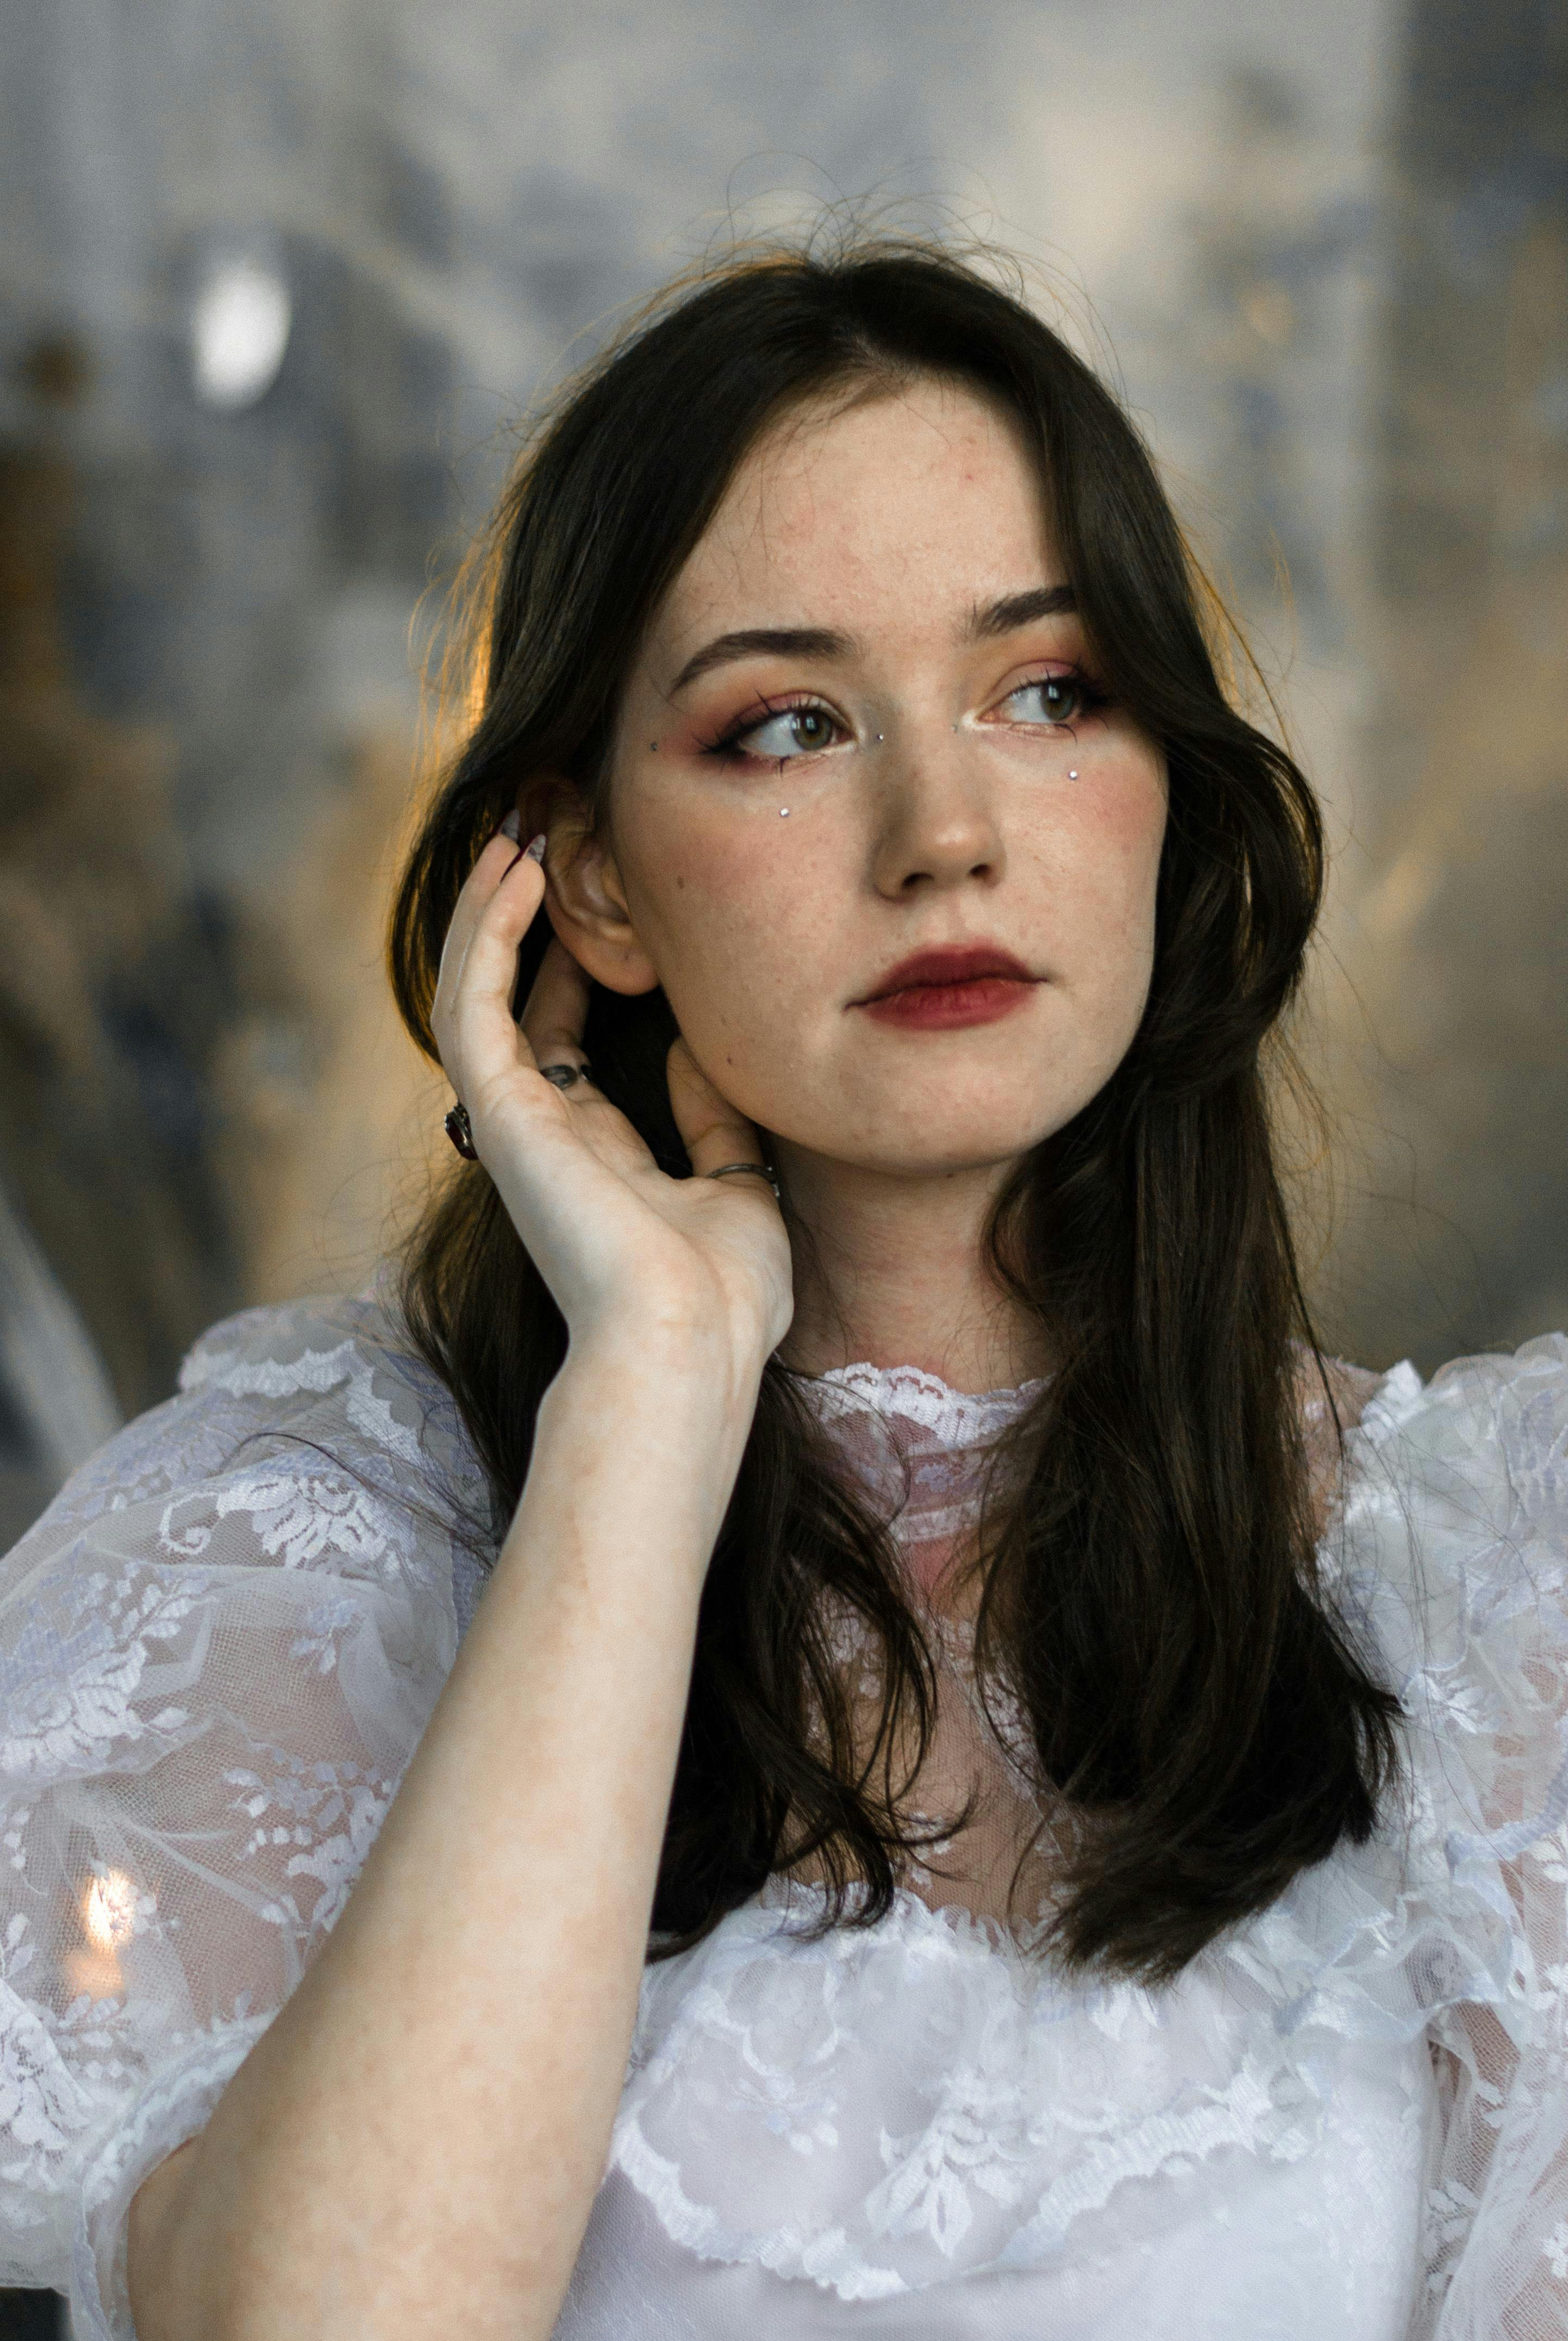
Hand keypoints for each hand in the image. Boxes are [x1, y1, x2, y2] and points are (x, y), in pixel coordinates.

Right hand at [431, 828, 794, 1377]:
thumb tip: (694, 1044)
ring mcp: (514, 1122)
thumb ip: (713, 1119)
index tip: (605, 901)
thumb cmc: (723, 1295)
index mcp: (595, 1153)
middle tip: (544, 838)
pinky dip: (488, 934)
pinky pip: (473, 1003)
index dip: (578, 966)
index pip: (567, 1040)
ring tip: (521, 834)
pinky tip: (518, 872)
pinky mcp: (499, 1111)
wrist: (689, 1340)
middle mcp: (543, 1132)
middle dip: (521, 922)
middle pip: (511, 1001)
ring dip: (492, 911)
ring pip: (475, 991)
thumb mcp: (739, 1188)